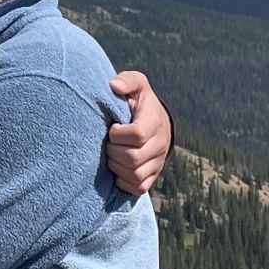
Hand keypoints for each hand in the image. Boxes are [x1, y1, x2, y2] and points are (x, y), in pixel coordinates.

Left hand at [104, 71, 171, 195]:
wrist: (154, 121)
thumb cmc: (139, 101)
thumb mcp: (136, 84)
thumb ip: (127, 80)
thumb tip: (114, 85)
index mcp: (155, 122)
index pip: (137, 134)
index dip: (118, 134)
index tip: (112, 128)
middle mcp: (160, 144)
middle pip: (133, 158)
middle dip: (113, 151)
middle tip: (108, 143)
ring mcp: (158, 162)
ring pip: (134, 175)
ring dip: (116, 166)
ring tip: (112, 154)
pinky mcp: (153, 175)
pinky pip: (138, 187)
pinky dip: (123, 181)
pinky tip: (118, 168)